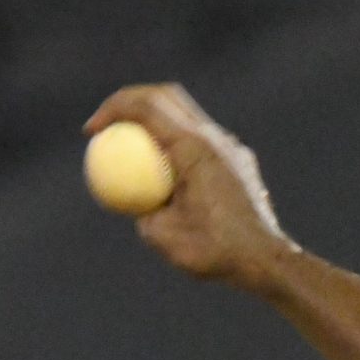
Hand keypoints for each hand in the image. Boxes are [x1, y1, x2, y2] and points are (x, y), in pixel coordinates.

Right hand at [82, 83, 294, 288]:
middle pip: (167, 96)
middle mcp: (217, 139)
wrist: (267, 262)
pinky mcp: (241, 162)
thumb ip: (140, 208)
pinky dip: (176, 145)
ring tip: (131, 152)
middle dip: (130, 102)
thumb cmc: (215, 252)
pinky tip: (164, 175)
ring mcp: (233, 148)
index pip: (147, 105)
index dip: (113, 109)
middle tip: (106, 127)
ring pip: (187, 116)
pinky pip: (202, 141)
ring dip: (155, 124)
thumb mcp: (160, 234)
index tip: (92, 132)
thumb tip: (128, 199)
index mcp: (194, 147)